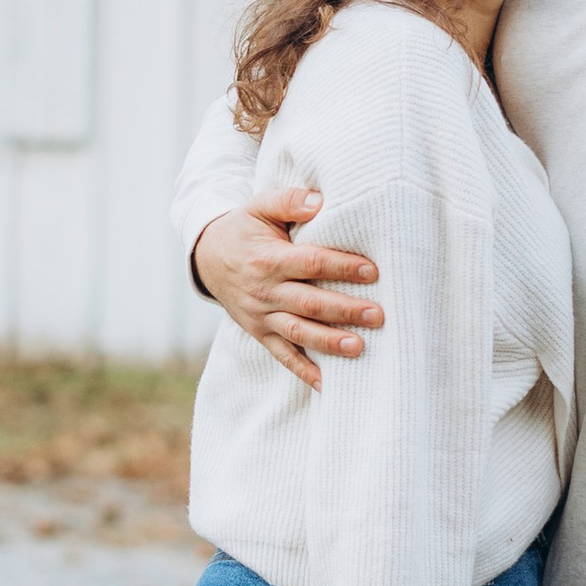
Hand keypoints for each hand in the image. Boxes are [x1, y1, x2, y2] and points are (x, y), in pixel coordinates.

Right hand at [191, 189, 383, 390]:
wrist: (207, 258)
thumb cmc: (243, 229)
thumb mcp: (259, 206)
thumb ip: (288, 201)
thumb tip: (320, 201)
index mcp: (268, 259)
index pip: (310, 263)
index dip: (341, 266)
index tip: (372, 271)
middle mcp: (265, 291)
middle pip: (309, 303)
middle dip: (344, 310)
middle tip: (377, 315)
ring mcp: (261, 316)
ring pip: (298, 332)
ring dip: (328, 342)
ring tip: (358, 348)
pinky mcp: (260, 333)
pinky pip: (282, 355)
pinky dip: (304, 371)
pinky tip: (328, 384)